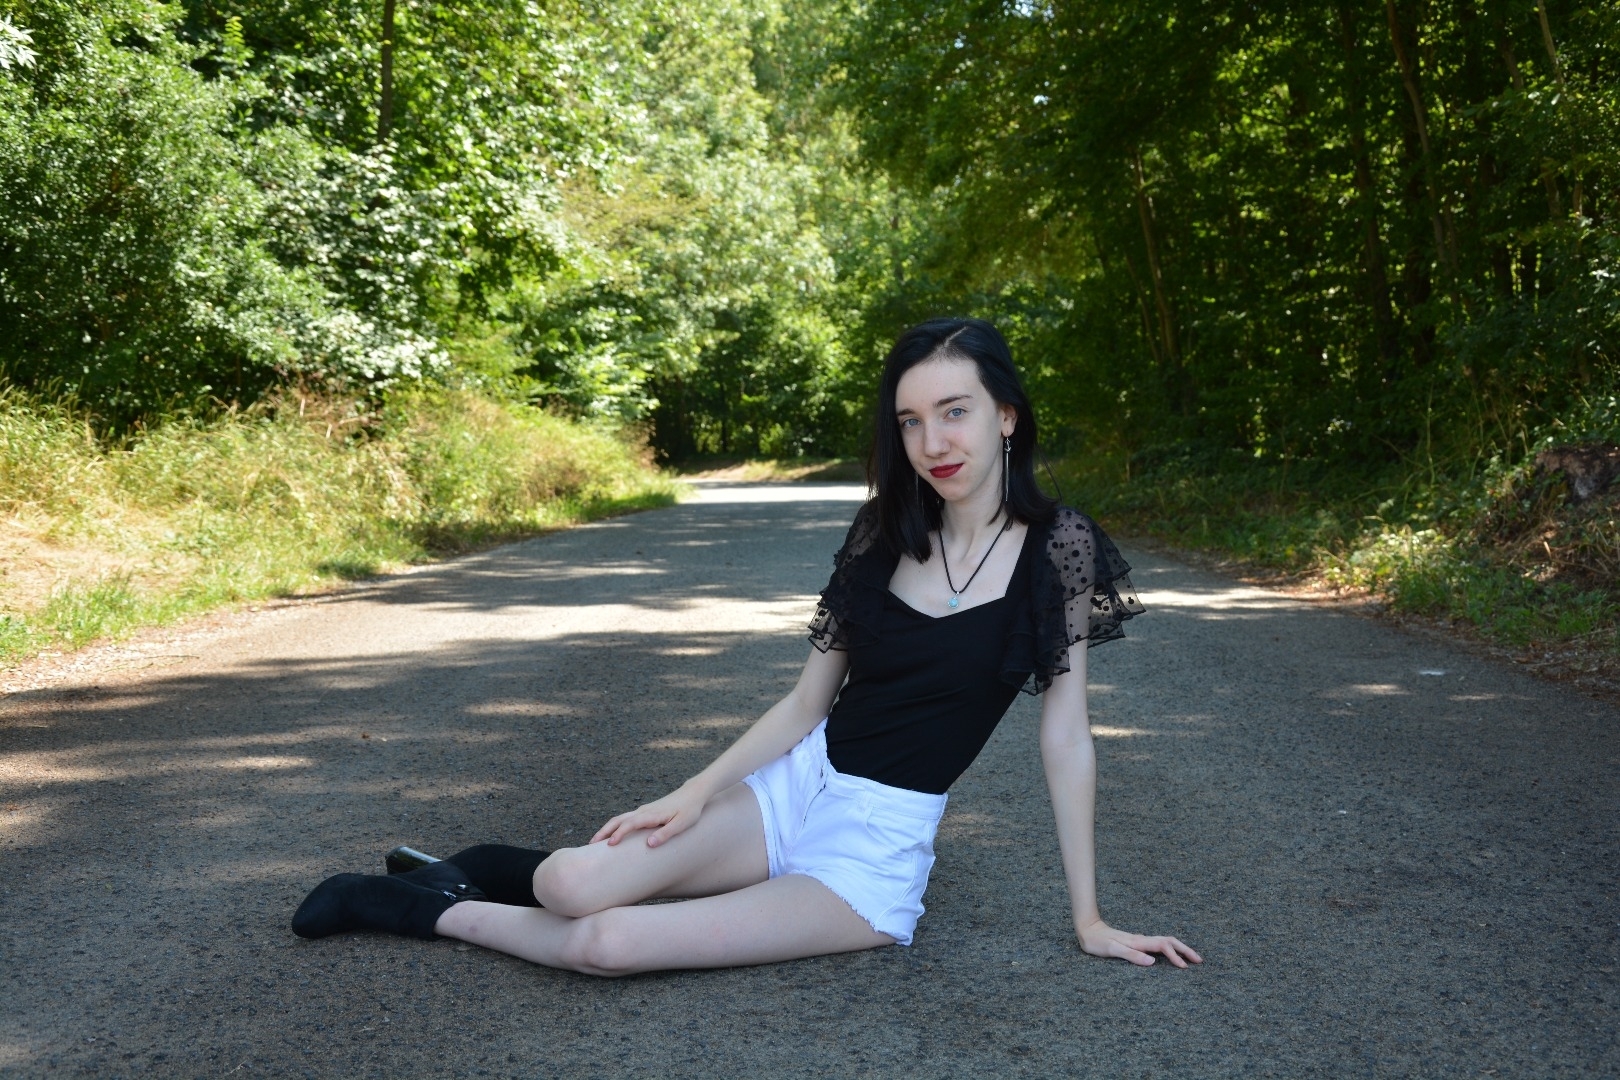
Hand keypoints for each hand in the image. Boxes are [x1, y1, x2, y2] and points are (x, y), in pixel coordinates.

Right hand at [590, 785, 706, 848]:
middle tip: (590, 845)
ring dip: (607, 829)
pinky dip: (615, 826)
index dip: (619, 834)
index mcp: (651, 815)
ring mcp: (643, 811)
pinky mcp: (645, 812)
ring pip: (620, 819)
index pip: (630, 824)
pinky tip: (612, 835)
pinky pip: (625, 819)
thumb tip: (649, 844)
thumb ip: (666, 834)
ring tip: (595, 842)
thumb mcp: (682, 824)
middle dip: (604, 832)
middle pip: (619, 820)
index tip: (610, 845)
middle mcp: (644, 811)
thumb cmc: (690, 811)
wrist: (693, 794)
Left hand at [1077, 918, 1201, 967]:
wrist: (1087, 930)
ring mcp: (1140, 941)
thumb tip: (1152, 962)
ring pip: (1165, 942)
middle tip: (1199, 960)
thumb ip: (1131, 955)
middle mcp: (1141, 940)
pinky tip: (1171, 956)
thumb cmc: (1096, 942)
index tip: (1184, 968)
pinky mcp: (1137, 943)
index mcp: (1138, 942)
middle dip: (1185, 950)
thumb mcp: (1111, 949)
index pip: (1163, 946)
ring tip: (1191, 959)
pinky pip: (1158, 946)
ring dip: (1179, 949)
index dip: (1175, 956)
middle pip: (1169, 941)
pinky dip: (1170, 950)